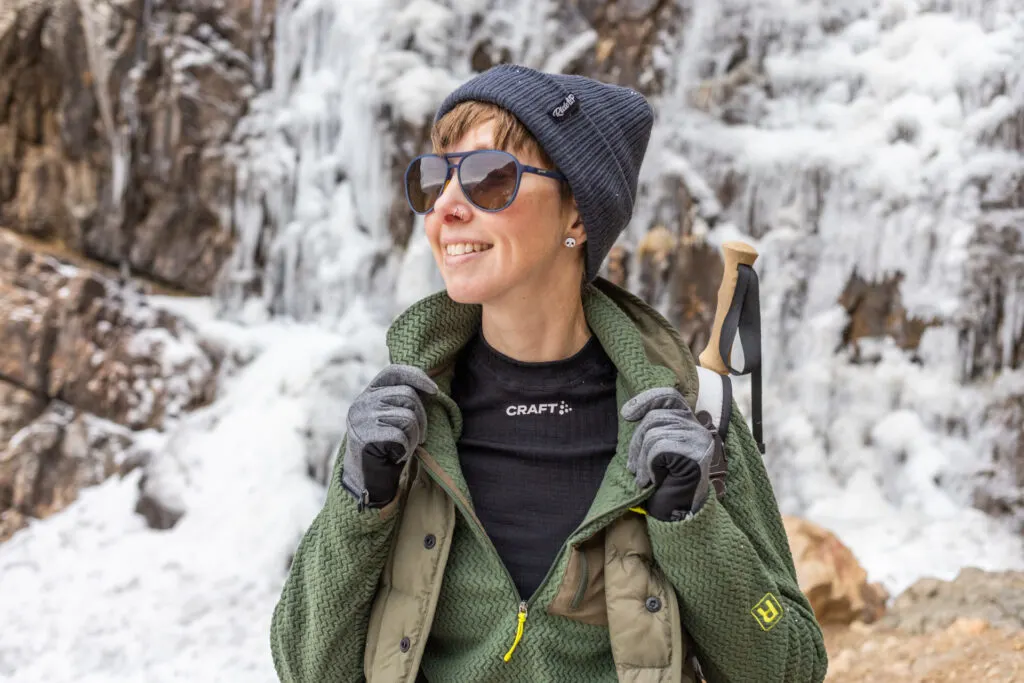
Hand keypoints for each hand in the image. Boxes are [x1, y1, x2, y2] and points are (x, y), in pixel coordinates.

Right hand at [341, 364, 437, 507]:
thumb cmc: (388, 446)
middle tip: (420, 437)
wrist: (367, 478)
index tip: (434, 390)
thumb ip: (404, 401)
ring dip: (415, 436)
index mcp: (369, 392)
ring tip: (407, 446)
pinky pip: (400, 435)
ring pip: (407, 416)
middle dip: (422, 418)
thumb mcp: (393, 417)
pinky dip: (406, 448)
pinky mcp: (363, 437)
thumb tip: (432, 388)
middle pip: (407, 395)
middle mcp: (362, 401)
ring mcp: (360, 419)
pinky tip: (398, 455)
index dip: (417, 376)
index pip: (394, 371)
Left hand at [621, 387, 715, 520]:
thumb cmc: (665, 481)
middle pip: (655, 418)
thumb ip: (652, 429)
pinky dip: (649, 466)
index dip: (646, 400)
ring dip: (642, 458)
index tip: (627, 414)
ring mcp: (698, 441)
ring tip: (644, 476)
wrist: (678, 512)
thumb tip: (628, 411)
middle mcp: (698, 429)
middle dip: (637, 442)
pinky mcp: (693, 454)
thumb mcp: (657, 450)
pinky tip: (653, 480)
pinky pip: (658, 449)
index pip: (669, 397)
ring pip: (654, 434)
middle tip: (633, 466)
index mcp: (690, 424)